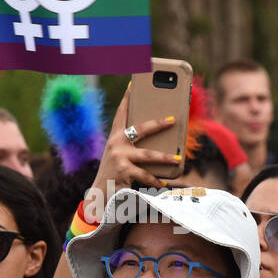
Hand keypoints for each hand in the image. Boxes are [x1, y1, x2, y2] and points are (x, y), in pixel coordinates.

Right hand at [91, 85, 180, 203]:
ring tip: (177, 159)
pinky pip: (145, 175)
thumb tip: (159, 141)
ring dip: (165, 157)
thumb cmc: (114, 171)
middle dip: (158, 123)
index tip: (133, 84)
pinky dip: (155, 180)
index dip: (127, 99)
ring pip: (148, 155)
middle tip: (173, 120)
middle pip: (141, 129)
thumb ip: (132, 146)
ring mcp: (119, 156)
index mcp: (114, 136)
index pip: (122, 113)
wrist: (100, 192)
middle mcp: (115, 143)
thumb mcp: (119, 155)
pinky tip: (164, 182)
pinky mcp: (123, 171)